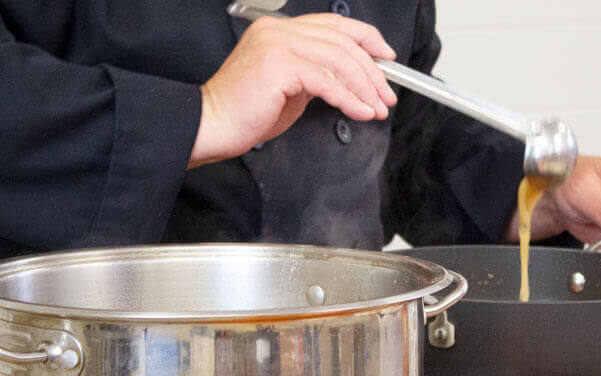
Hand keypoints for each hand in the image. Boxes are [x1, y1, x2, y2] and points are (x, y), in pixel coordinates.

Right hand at [188, 14, 397, 167]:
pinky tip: (360, 112)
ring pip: (339, 60)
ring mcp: (279, 44)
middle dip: (372, 72)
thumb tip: (348, 80)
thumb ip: (315, 75)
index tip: (386, 58)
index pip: (334, 24)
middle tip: (386, 95)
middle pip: (342, 42)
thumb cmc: (246, 111)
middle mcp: (279, 30)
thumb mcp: (290, 88)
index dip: (366, 38)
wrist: (214, 125)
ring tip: (377, 108)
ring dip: (365, 88)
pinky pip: (327, 81)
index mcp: (280, 29)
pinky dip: (350, 99)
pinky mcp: (280, 65)